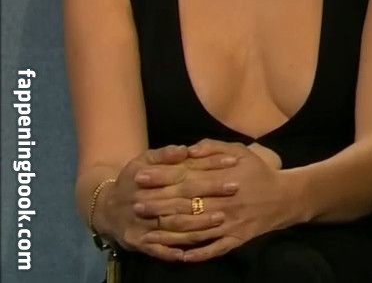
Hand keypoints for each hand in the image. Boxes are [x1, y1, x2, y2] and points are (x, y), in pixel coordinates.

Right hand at [97, 145, 230, 261]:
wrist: (105, 207)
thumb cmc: (133, 179)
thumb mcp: (143, 160)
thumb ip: (164, 154)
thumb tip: (184, 149)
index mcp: (148, 179)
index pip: (184, 174)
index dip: (209, 169)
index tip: (232, 165)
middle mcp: (145, 202)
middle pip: (181, 201)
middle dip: (209, 196)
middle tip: (234, 190)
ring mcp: (141, 225)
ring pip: (173, 227)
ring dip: (198, 224)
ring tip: (221, 218)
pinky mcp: (137, 242)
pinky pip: (156, 249)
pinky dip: (171, 252)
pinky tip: (188, 253)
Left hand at [136, 139, 297, 261]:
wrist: (287, 196)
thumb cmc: (260, 172)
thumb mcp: (240, 151)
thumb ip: (213, 149)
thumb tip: (187, 150)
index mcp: (221, 180)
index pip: (184, 179)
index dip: (160, 178)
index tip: (139, 178)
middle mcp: (222, 203)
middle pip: (184, 206)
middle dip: (158, 206)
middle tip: (136, 206)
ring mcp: (229, 224)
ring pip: (194, 231)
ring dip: (169, 234)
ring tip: (148, 234)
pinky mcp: (237, 239)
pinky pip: (214, 249)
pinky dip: (197, 254)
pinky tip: (180, 256)